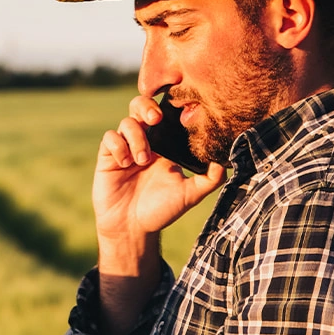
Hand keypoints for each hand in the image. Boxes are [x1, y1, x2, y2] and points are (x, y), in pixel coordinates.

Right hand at [93, 95, 224, 268]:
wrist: (132, 228)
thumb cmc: (161, 211)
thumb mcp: (190, 195)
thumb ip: (209, 179)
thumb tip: (225, 161)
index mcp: (165, 145)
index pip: (166, 114)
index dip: (170, 105)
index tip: (179, 110)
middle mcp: (145, 142)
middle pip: (141, 106)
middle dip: (147, 106)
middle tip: (156, 119)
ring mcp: (125, 148)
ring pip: (127, 122)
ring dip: (136, 137)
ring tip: (142, 160)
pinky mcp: (108, 157)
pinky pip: (110, 137)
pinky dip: (119, 146)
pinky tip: (125, 163)